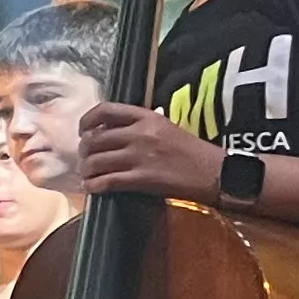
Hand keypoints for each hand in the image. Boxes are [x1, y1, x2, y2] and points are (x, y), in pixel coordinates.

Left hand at [74, 98, 226, 203]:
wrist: (215, 172)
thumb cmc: (191, 151)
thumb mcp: (165, 127)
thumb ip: (138, 126)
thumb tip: (109, 132)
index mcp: (146, 117)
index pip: (105, 110)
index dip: (87, 121)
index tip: (83, 131)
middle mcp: (139, 134)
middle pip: (95, 139)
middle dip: (84, 151)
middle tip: (85, 158)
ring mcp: (139, 157)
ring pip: (96, 161)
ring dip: (87, 170)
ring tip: (88, 174)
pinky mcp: (142, 179)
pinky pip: (107, 181)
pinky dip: (94, 185)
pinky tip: (93, 187)